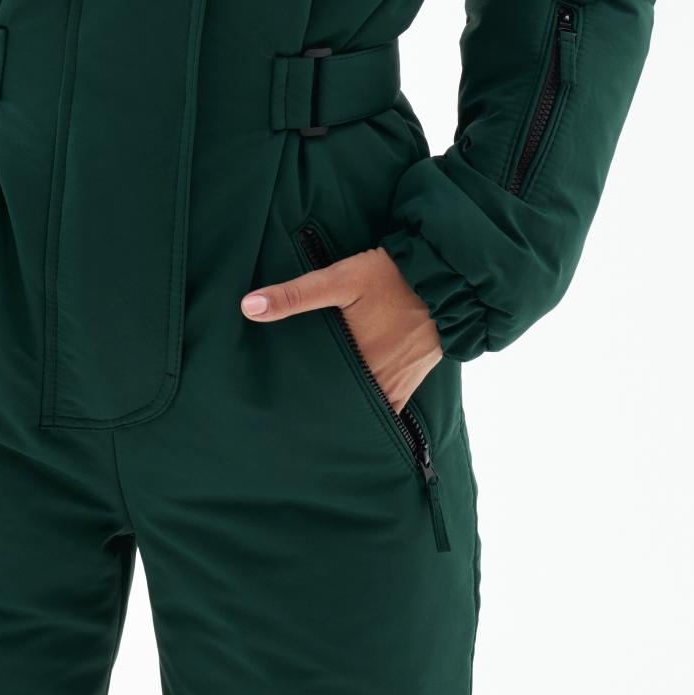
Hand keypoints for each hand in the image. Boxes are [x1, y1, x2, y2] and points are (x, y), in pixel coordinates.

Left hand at [240, 246, 442, 412]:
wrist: (444, 279)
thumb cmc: (390, 278)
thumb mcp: (339, 278)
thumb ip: (295, 295)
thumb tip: (249, 307)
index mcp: (357, 361)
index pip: (319, 393)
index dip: (299, 402)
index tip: (277, 408)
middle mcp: (378, 380)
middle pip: (342, 404)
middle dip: (319, 409)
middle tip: (290, 416)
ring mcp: (397, 383)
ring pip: (364, 408)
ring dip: (345, 409)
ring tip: (316, 416)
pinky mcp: (411, 379)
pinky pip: (389, 406)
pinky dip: (372, 409)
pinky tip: (354, 408)